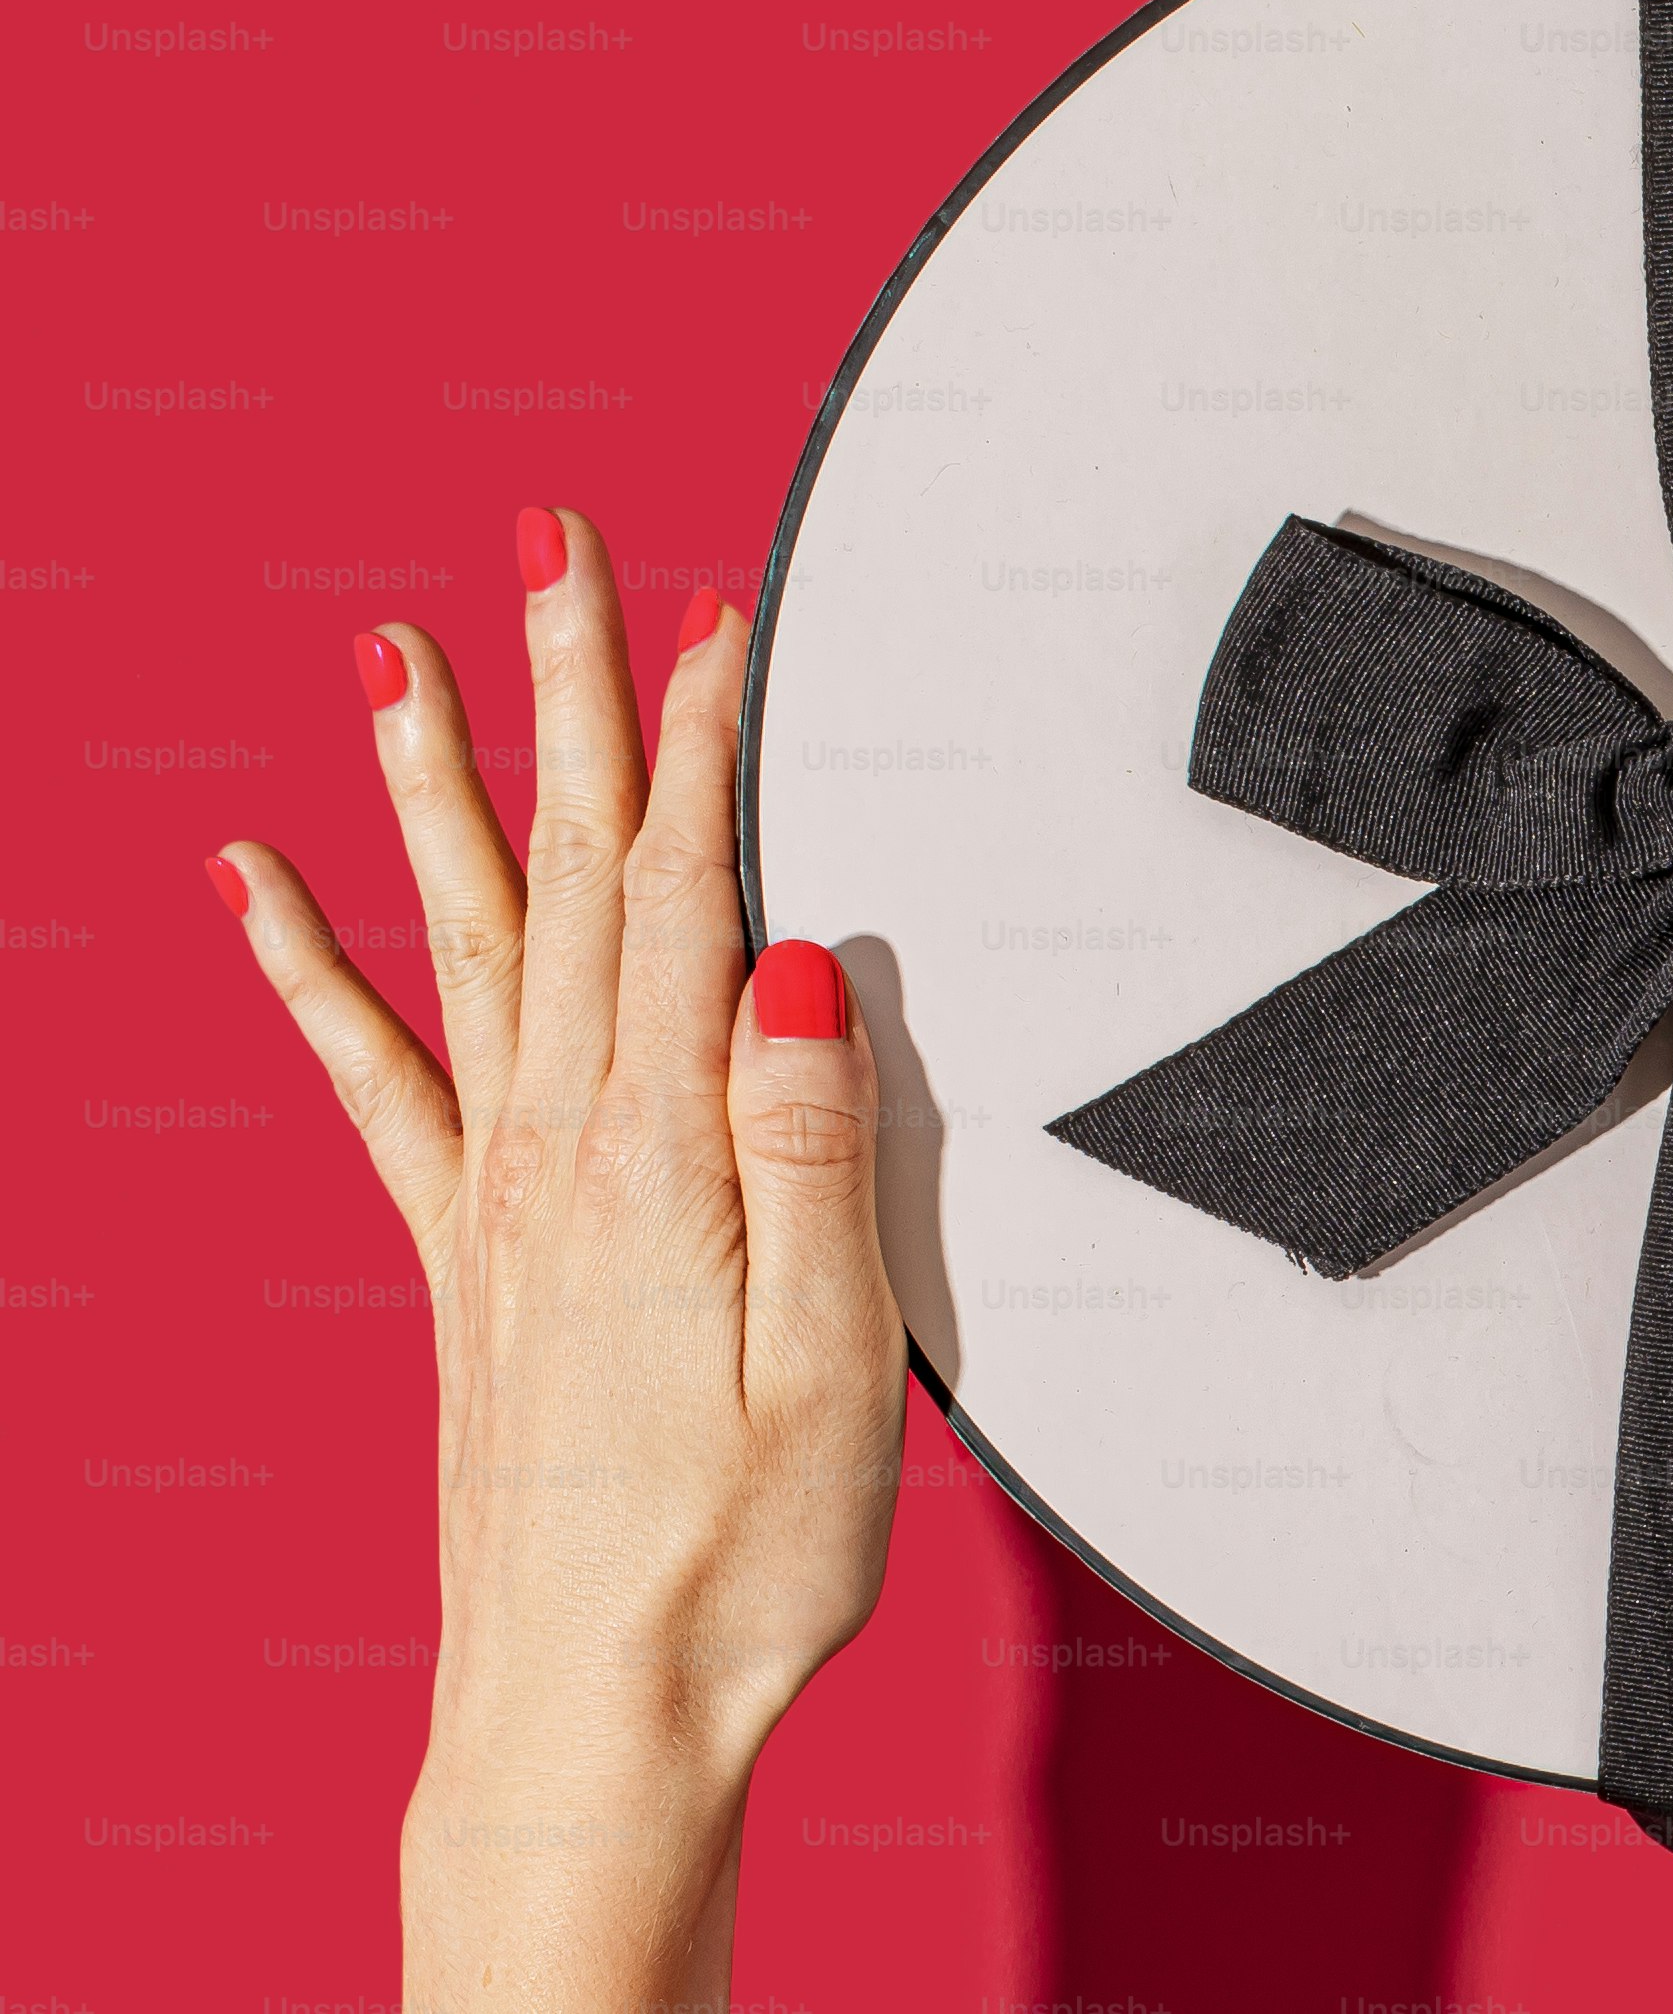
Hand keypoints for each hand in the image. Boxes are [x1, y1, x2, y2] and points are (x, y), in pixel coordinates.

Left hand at [211, 508, 904, 2006]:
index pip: (681, 901)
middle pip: (564, 875)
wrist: (586, 1720)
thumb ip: (813, 1154)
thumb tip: (806, 971)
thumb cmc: (730, 1568)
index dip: (694, 748)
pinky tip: (250, 885)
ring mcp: (491, 1197)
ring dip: (433, 785)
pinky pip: (368, 1074)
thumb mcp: (829, 1366)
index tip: (708, 614)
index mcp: (662, 1162)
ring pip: (462, 937)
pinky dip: (303, 967)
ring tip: (393, 652)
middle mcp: (553, 1152)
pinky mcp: (461, 1254)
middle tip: (546, 544)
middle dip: (560, 697)